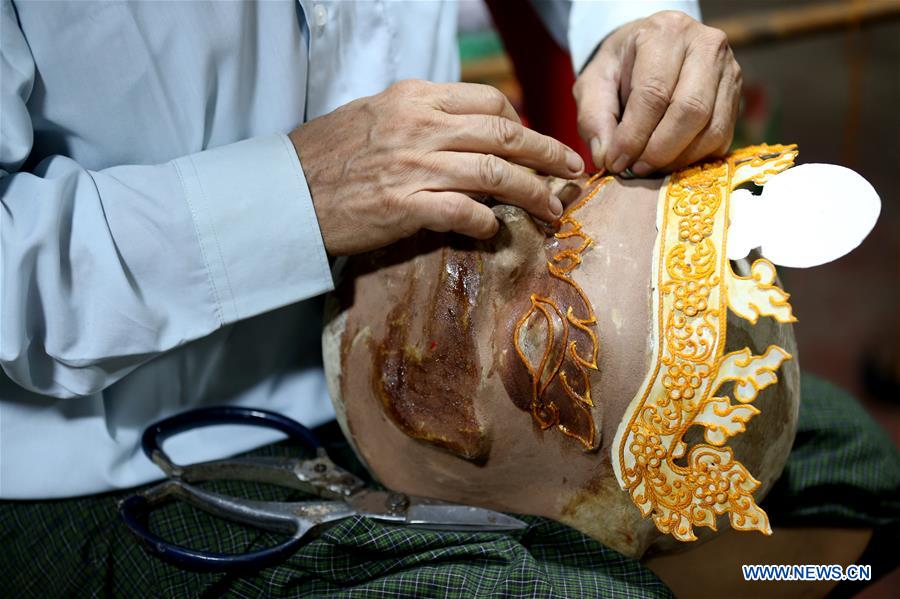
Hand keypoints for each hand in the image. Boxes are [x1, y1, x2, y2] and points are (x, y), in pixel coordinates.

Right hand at [289, 80, 584, 254]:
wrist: (284, 191)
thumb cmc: (327, 154)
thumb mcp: (375, 114)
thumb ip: (421, 117)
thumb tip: (463, 129)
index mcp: (415, 97)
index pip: (490, 101)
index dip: (524, 123)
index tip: (538, 143)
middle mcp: (421, 126)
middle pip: (505, 135)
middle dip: (548, 154)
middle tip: (573, 173)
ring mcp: (415, 166)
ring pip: (495, 174)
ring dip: (533, 195)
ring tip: (554, 211)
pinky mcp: (405, 206)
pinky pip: (464, 212)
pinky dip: (487, 222)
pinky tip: (495, 230)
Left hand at [574, 11, 741, 175]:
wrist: (650, 49)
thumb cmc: (620, 67)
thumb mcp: (593, 83)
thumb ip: (593, 118)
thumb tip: (607, 157)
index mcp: (665, 33)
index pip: (653, 93)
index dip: (634, 135)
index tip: (615, 162)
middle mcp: (705, 45)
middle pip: (691, 110)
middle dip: (659, 150)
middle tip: (635, 170)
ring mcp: (728, 70)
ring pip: (711, 129)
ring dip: (678, 159)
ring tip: (649, 168)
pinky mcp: (736, 96)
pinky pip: (722, 138)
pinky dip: (694, 159)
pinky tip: (669, 162)